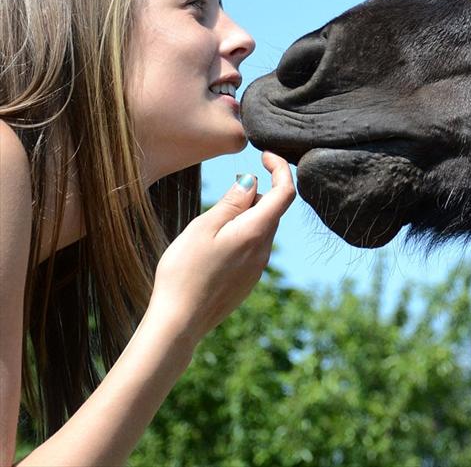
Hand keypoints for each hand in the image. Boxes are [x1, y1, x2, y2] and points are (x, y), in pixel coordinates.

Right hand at [146, 152, 295, 343]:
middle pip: (273, 210)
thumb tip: (252, 181)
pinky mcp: (248, 280)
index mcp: (256, 232)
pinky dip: (241, 234)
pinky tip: (212, 247)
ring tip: (211, 225)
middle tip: (224, 194)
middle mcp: (264, 250)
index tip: (266, 155)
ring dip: (246, 216)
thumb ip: (231, 202)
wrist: (179, 322)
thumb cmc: (184, 272)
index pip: (286, 191)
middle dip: (256, 193)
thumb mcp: (204, 228)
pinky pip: (253, 247)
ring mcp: (258, 268)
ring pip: (262, 228)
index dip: (281, 168)